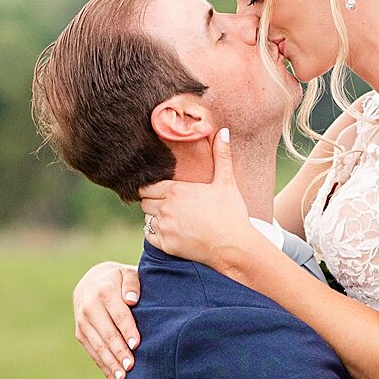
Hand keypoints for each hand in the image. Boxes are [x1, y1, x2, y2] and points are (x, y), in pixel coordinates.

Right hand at [74, 261, 141, 378]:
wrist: (93, 281)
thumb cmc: (120, 280)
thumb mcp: (128, 274)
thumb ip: (133, 283)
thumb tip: (132, 299)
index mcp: (104, 292)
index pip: (118, 314)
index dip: (127, 330)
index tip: (137, 344)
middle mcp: (89, 308)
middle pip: (107, 333)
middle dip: (119, 351)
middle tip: (131, 367)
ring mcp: (82, 323)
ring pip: (98, 347)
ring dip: (111, 364)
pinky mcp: (80, 334)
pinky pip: (93, 353)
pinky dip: (105, 368)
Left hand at [138, 130, 270, 273]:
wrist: (234, 246)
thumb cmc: (231, 213)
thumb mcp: (227, 183)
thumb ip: (221, 156)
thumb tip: (224, 132)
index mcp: (176, 190)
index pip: (147, 187)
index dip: (154, 189)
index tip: (165, 192)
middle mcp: (165, 208)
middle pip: (144, 202)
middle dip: (154, 202)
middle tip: (171, 205)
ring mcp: (164, 227)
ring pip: (147, 218)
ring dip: (156, 217)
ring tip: (174, 218)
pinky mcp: (165, 244)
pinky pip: (149, 235)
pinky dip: (157, 234)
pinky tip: (174, 231)